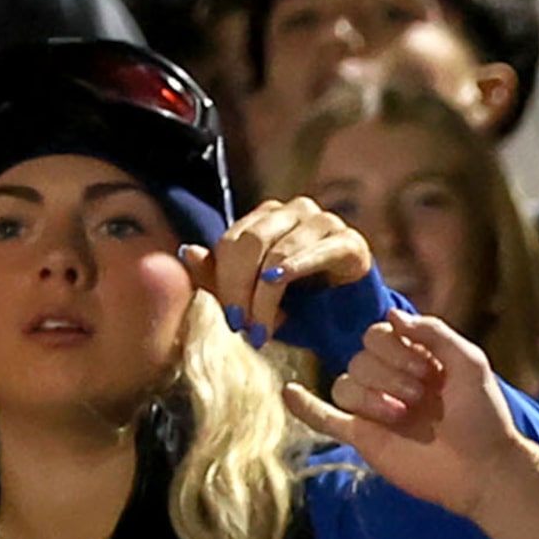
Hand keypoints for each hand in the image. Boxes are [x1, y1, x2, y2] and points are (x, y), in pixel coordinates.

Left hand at [182, 197, 373, 345]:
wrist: (349, 327)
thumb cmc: (300, 310)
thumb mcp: (252, 299)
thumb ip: (218, 278)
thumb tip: (188, 251)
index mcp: (267, 218)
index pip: (232, 241)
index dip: (225, 281)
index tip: (230, 320)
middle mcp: (294, 211)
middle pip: (250, 241)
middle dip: (240, 287)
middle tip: (242, 325)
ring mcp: (324, 222)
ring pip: (279, 250)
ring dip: (266, 294)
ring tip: (266, 327)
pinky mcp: (350, 241)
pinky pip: (318, 251)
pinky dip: (295, 268)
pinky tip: (280, 286)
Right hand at [283, 313, 538, 538]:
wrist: (482, 469)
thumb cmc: (483, 417)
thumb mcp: (469, 362)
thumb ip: (433, 331)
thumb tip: (390, 314)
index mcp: (413, 360)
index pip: (378, 334)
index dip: (396, 347)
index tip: (430, 371)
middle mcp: (390, 382)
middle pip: (359, 358)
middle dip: (388, 373)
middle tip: (421, 397)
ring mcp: (374, 410)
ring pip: (343, 385)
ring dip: (370, 397)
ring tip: (402, 415)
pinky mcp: (363, 438)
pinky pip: (324, 418)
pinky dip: (304, 405)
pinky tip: (289, 392)